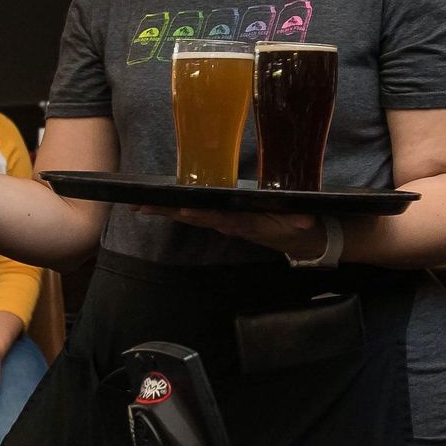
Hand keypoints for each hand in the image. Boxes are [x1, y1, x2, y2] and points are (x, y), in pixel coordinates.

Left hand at [136, 206, 325, 258]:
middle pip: (195, 217)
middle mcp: (230, 224)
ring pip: (191, 216)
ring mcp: (225, 222)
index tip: (184, 211)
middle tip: (143, 207)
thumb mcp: (298, 224)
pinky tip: (159, 206)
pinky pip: (198, 214)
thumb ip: (299, 221)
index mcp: (246, 223)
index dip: (202, 215)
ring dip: (167, 212)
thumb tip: (304, 222)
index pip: (220, 218)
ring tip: (141, 206)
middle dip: (170, 212)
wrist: (297, 239)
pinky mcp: (224, 219)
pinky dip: (178, 210)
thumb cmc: (295, 226)